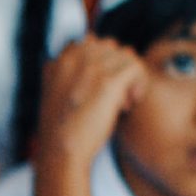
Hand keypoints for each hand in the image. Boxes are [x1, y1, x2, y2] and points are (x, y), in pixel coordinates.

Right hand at [35, 37, 144, 171]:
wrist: (61, 153)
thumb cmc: (62, 132)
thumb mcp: (57, 96)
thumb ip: (72, 76)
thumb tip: (104, 65)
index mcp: (57, 62)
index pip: (89, 42)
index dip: (102, 62)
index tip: (100, 86)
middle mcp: (72, 58)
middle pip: (110, 47)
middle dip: (117, 69)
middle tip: (115, 98)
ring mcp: (90, 67)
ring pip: (126, 56)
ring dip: (129, 78)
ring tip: (122, 103)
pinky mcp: (107, 81)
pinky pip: (136, 68)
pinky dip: (139, 85)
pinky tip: (129, 105)